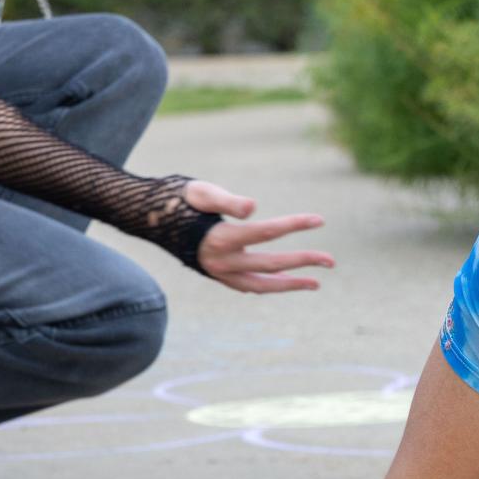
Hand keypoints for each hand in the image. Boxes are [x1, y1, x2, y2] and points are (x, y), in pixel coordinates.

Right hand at [182, 180, 333, 292]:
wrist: (147, 220)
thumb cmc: (176, 199)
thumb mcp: (200, 191)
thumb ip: (227, 201)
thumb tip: (255, 209)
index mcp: (219, 239)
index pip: (266, 232)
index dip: (295, 225)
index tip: (320, 219)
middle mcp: (220, 262)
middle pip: (270, 265)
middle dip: (302, 261)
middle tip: (331, 261)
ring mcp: (218, 273)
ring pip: (261, 285)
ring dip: (290, 285)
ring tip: (316, 283)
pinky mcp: (217, 276)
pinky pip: (248, 287)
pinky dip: (269, 286)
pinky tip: (286, 282)